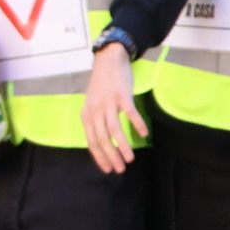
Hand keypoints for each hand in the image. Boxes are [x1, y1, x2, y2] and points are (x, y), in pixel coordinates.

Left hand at [80, 45, 147, 174]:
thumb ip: (96, 120)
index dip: (100, 157)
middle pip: (102, 138)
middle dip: (111, 156)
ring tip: (130, 159)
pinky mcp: (122, 95)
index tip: (109, 169)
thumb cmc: (103, 84)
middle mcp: (95, 110)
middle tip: (121, 169)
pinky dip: (136, 124)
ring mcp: (108, 103)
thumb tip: (103, 141)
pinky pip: (129, 113)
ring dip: (122, 146)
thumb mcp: (93, 104)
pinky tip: (143, 134)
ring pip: (114, 129)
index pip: (92, 141)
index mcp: (87, 115)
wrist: (109, 60)